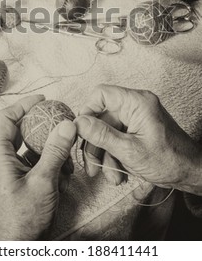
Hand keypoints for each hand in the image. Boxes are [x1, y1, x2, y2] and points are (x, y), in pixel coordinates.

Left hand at [0, 95, 76, 240]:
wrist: (18, 247)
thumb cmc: (24, 217)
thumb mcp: (43, 181)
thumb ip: (55, 151)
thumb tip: (68, 124)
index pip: (5, 118)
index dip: (23, 105)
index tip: (43, 100)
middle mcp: (1, 159)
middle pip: (19, 130)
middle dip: (42, 126)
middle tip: (61, 122)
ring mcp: (10, 170)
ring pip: (29, 146)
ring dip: (49, 147)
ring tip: (67, 156)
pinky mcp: (19, 179)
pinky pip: (34, 161)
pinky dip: (48, 161)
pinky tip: (63, 172)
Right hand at [75, 85, 201, 194]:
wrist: (191, 173)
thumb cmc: (170, 160)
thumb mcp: (130, 150)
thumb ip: (102, 135)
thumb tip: (79, 123)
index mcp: (137, 102)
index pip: (101, 94)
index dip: (87, 111)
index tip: (80, 132)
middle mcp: (136, 105)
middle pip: (102, 118)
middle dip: (96, 144)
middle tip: (92, 165)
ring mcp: (136, 118)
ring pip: (107, 131)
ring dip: (105, 155)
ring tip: (112, 176)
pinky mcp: (137, 129)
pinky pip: (117, 138)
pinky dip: (114, 155)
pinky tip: (118, 172)